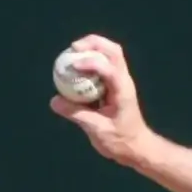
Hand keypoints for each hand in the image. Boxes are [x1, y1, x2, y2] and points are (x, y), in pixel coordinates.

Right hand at [49, 33, 154, 166]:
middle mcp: (124, 81)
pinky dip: (90, 59)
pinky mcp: (116, 84)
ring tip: (73, 52)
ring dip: (92, 48)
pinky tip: (76, 66)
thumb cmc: (121, 141)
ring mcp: (121, 81)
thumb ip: (76, 114)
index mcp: (123, 91)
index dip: (90, 62)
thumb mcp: (97, 130)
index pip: (109, 69)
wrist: (137, 148)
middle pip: (113, 50)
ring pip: (110, 53)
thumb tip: (54, 101)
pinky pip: (103, 64)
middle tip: (73, 48)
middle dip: (92, 43)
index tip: (72, 65)